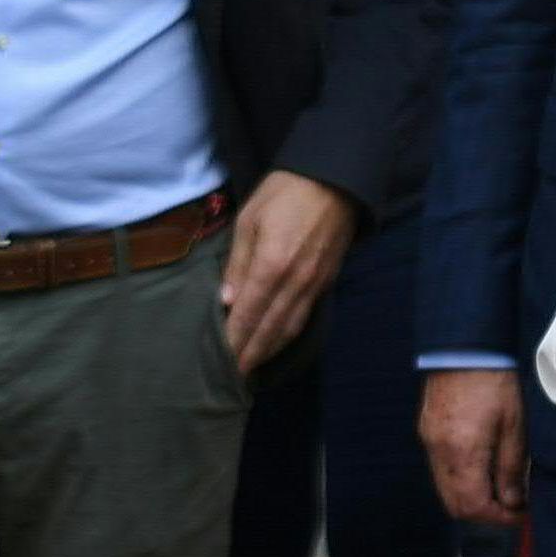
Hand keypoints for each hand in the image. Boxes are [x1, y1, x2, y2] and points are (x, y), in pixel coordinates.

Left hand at [218, 169, 360, 375]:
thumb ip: (238, 262)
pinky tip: (277, 341)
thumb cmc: (285, 192)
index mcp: (272, 265)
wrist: (336, 179)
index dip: (233, 339)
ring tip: (251, 365)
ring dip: (269, 350)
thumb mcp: (250, 219)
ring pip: (289, 327)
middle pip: (269, 329)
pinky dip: (288, 335)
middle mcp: (295, 282)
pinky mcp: (326, 281)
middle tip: (232, 376)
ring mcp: (314, 284)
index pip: (248, 314)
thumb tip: (227, 301)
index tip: (219, 360)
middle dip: (250, 353)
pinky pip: (305, 316)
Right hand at [420, 368, 526, 526]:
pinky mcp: (426, 433)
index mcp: (463, 453)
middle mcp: (440, 454)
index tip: (521, 514)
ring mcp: (429, 444)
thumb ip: (511, 468)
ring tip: (500, 490)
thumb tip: (514, 501)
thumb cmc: (494, 383)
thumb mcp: (514, 426)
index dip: (499, 518)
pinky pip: (440, 472)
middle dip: (484, 515)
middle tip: (511, 507)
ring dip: (472, 499)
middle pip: (455, 506)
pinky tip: (481, 470)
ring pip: (446, 491)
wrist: (463, 348)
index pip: (474, 506)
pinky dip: (460, 482)